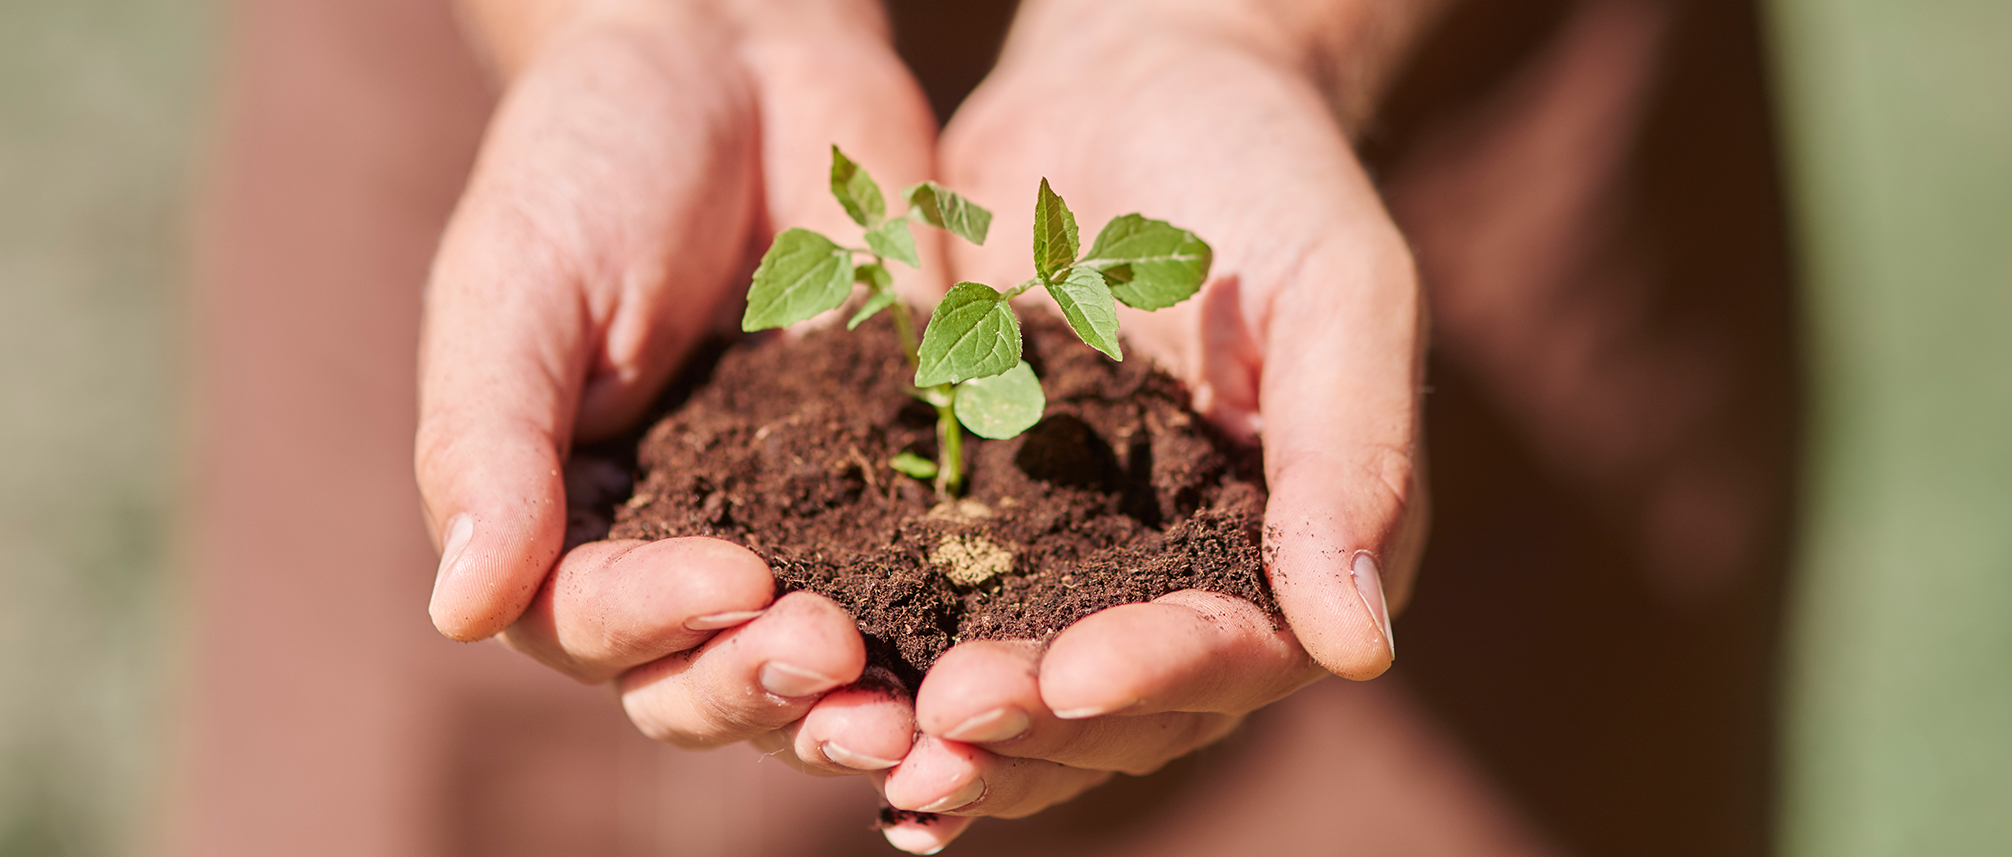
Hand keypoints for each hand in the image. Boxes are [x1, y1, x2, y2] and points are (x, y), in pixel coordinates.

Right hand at [416, 0, 937, 772]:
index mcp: (563, 522)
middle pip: (704, 681)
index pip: (592, 626)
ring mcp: (796, 530)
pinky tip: (998, 642)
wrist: (740, 59)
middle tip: (837, 658)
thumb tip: (460, 613)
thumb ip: (487, 444)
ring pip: (816, 670)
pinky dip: (954, 626)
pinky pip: (926, 580)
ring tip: (918, 710)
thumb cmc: (594, 163)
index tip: (737, 581)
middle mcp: (676, 552)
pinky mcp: (900, 488)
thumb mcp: (518, 287)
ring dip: (857, 704)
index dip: (659, 626)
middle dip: (765, 687)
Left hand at [876, 0, 1429, 847]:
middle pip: (1119, 706)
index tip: (1074, 674)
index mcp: (1289, 548)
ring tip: (872, 733)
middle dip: (1036, 721)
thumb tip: (1357, 651)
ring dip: (956, 727)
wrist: (1133, 85)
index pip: (1238, 650)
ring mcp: (1072, 560)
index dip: (1160, 674)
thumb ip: (1352, 459)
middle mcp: (1181, 581)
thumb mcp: (1338, 293)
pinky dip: (885, 662)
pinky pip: (930, 609)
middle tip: (947, 713)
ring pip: (1020, 689)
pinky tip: (816, 693)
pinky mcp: (973, 517)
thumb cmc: (1266, 173)